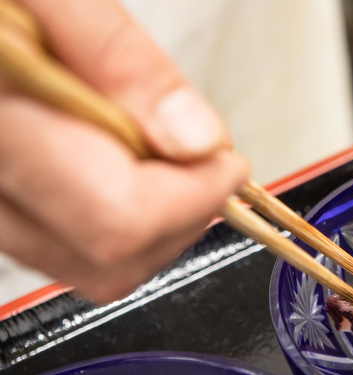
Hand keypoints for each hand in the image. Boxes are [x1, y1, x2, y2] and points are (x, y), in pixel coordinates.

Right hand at [0, 0, 247, 303]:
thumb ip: (118, 60)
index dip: (194, 198)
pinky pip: (56, 244)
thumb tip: (196, 139)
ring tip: (150, 146)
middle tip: (201, 156)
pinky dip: (109, 217)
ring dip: (151, 223)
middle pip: (110, 260)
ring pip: (86, 265)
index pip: (120, 221)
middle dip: (182, 216)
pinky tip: (113, 160)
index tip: (226, 160)